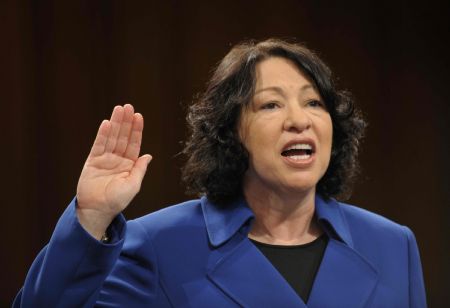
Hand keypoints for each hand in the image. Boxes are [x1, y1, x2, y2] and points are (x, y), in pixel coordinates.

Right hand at [76, 104, 151, 238]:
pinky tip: (106, 123)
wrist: (98, 211)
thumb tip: (148, 155)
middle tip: (128, 106)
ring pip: (112, 137)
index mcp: (129, 165)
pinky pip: (99, 145)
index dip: (136, 130)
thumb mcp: (133, 185)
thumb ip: (140, 169)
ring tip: (119, 109)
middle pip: (123, 137)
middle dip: (126, 122)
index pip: (134, 144)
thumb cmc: (117, 201)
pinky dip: (103, 134)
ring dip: (115, 123)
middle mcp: (118, 159)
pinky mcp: (92, 161)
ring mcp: (105, 159)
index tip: (139, 116)